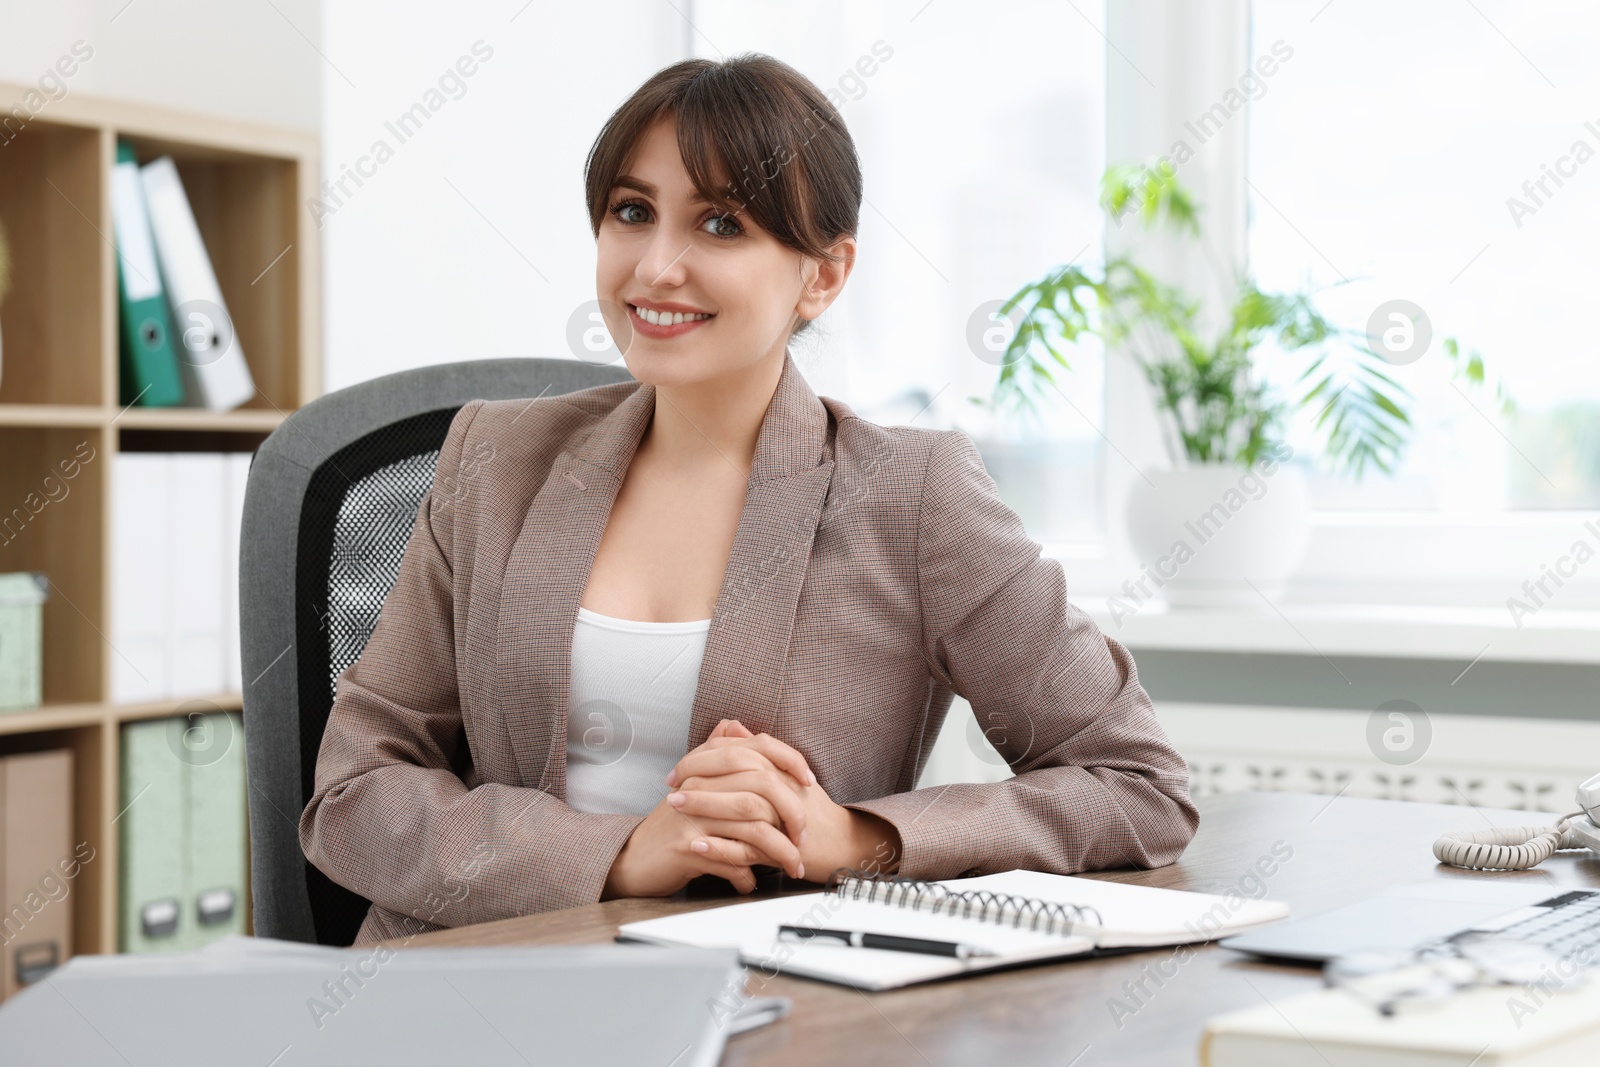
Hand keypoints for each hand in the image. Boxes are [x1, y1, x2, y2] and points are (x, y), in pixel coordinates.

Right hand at [601, 721, 809, 898]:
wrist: (636, 858)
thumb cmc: (675, 824)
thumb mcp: (695, 786)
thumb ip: (717, 756)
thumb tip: (734, 724)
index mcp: (706, 765)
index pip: (757, 748)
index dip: (790, 761)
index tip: (810, 784)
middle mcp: (700, 784)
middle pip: (763, 788)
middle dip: (793, 815)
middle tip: (804, 838)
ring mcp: (694, 816)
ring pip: (754, 828)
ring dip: (780, 853)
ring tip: (792, 867)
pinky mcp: (687, 846)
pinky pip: (732, 860)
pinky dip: (747, 876)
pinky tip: (752, 883)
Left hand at [667, 720, 902, 880]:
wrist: (841, 843)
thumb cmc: (809, 809)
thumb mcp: (781, 775)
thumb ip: (755, 751)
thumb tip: (730, 726)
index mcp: (777, 764)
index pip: (733, 750)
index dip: (700, 757)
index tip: (677, 770)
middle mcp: (781, 781)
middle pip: (733, 767)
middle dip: (694, 774)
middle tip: (669, 786)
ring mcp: (783, 812)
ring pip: (738, 802)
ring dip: (703, 805)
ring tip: (675, 808)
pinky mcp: (783, 844)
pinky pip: (747, 843)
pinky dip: (719, 845)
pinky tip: (695, 845)